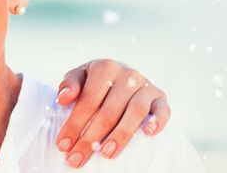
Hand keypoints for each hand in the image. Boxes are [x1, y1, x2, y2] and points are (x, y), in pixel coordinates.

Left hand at [54, 59, 170, 167]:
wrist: (121, 76)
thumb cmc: (95, 81)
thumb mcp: (80, 77)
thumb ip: (69, 84)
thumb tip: (64, 98)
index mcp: (105, 68)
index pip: (88, 100)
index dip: (74, 124)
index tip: (62, 145)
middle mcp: (128, 75)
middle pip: (109, 111)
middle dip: (91, 138)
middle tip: (77, 158)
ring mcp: (146, 86)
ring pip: (135, 112)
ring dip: (121, 135)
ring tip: (106, 153)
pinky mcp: (160, 98)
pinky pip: (163, 110)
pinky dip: (158, 121)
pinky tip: (149, 133)